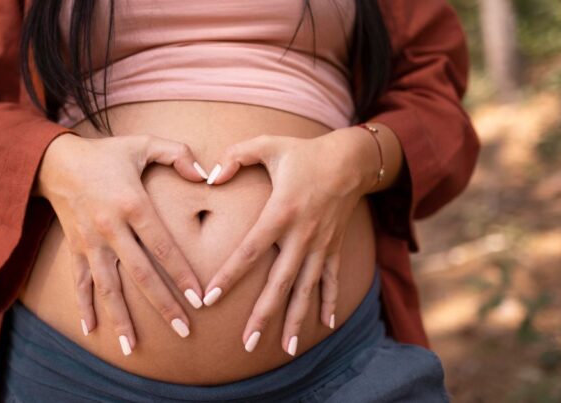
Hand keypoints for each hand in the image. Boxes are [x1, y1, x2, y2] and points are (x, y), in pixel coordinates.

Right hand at [35, 133, 207, 354]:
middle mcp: (110, 228)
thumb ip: (177, 154)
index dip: (182, 274)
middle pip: (140, 275)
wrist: (57, 161)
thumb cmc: (107, 154)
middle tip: (183, 331)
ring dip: (120, 317)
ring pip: (107, 287)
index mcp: (132, 204)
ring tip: (132, 347)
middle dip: (163, 305)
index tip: (200, 299)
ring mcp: (90, 242)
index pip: (162, 247)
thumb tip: (207, 176)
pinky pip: (79, 282)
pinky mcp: (75, 248)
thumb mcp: (143, 144)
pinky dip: (84, 306)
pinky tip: (91, 330)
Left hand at [201, 127, 378, 355]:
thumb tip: (209, 176)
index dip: (229, 276)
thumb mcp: (268, 145)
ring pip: (305, 289)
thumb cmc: (304, 153)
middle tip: (247, 343)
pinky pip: (331, 281)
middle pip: (279, 282)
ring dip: (295, 319)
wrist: (351, 160)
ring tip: (284, 349)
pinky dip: (328, 303)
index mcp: (281, 212)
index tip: (210, 298)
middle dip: (263, 314)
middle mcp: (302, 235)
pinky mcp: (334, 248)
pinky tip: (323, 327)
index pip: (249, 251)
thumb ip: (235, 156)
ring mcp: (321, 245)